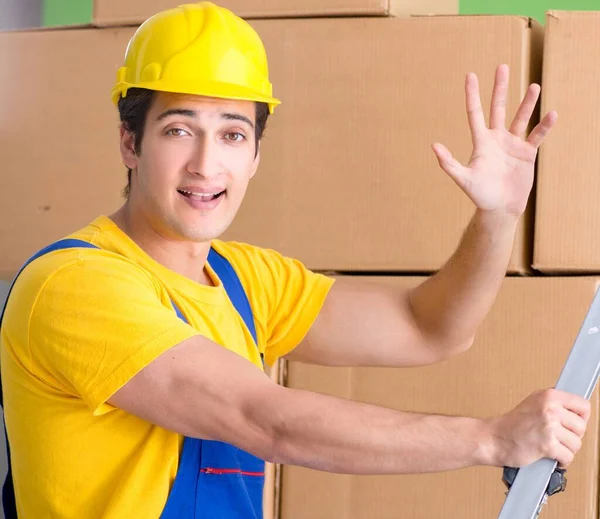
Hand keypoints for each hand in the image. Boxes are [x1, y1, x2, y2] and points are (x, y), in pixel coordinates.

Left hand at [432, 64, 557, 217]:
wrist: (499, 208)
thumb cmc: (479, 195)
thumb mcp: (463, 178)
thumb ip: (449, 163)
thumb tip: (434, 146)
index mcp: (480, 142)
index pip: (475, 113)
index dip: (472, 94)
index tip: (471, 75)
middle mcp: (496, 139)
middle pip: (497, 108)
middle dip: (499, 89)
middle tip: (502, 67)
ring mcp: (512, 144)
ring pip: (520, 118)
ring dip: (527, 103)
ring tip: (535, 86)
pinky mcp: (526, 153)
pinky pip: (537, 136)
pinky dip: (544, 126)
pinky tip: (552, 114)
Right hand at [487, 389, 590, 468]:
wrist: (494, 438)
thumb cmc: (511, 425)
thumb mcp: (533, 403)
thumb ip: (553, 403)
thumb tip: (577, 410)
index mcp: (549, 396)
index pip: (583, 405)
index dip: (581, 418)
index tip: (572, 424)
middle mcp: (550, 408)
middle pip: (581, 427)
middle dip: (572, 436)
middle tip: (558, 438)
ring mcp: (549, 426)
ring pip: (576, 444)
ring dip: (566, 450)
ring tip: (552, 447)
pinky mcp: (547, 444)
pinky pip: (568, 457)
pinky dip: (562, 462)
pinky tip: (552, 457)